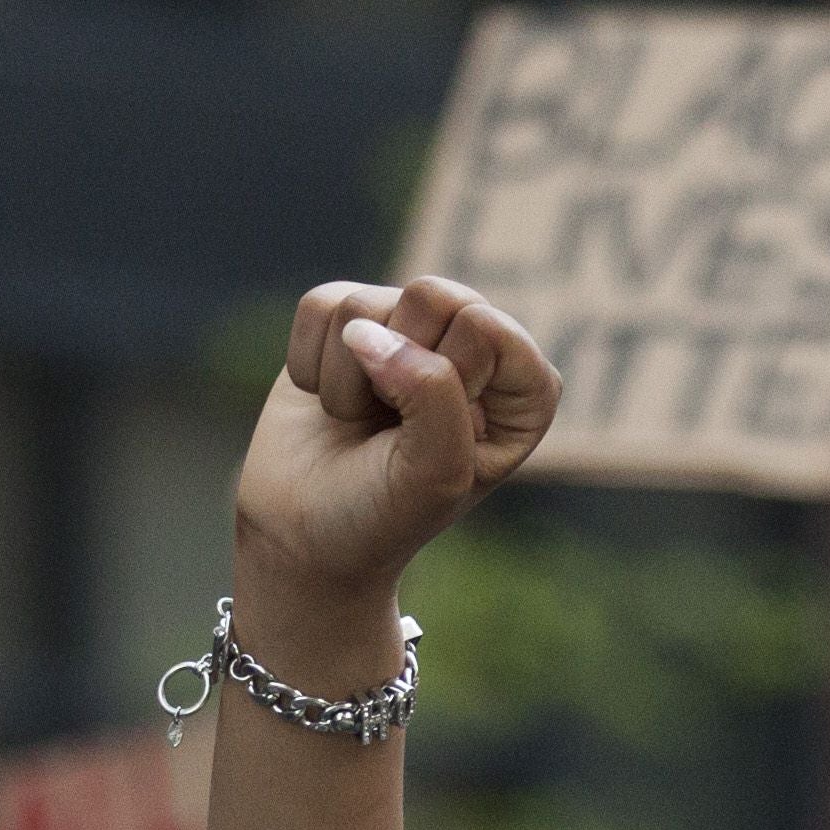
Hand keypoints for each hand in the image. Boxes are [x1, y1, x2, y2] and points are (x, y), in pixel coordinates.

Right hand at [229, 277, 555, 637]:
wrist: (305, 535)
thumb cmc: (383, 514)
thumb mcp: (433, 473)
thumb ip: (431, 394)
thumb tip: (366, 330)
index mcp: (524, 389)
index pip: (487, 328)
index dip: (447, 378)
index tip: (433, 436)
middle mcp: (475, 347)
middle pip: (434, 294)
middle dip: (396, 371)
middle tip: (391, 426)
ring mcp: (411, 329)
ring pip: (366, 306)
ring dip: (348, 380)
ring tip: (361, 424)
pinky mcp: (350, 321)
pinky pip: (322, 306)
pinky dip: (310, 364)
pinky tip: (329, 403)